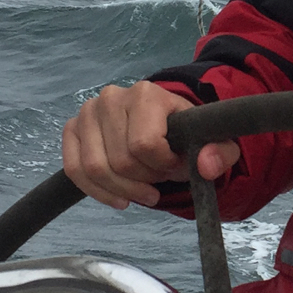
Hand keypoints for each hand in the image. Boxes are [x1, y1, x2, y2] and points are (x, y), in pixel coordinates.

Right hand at [61, 81, 238, 209]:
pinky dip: (97, 191)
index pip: (145, 145)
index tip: (176, 166)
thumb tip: (205, 167)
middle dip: (144, 180)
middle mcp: (111, 97)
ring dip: (123, 189)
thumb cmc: (185, 133)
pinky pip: (74, 170)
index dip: (163, 166)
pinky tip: (120, 198)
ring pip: (95, 168)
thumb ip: (220, 153)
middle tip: (160, 179)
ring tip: (144, 188)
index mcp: (146, 94)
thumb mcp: (213, 141)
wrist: (163, 124)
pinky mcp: (72, 129)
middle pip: (121, 160)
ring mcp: (87, 112)